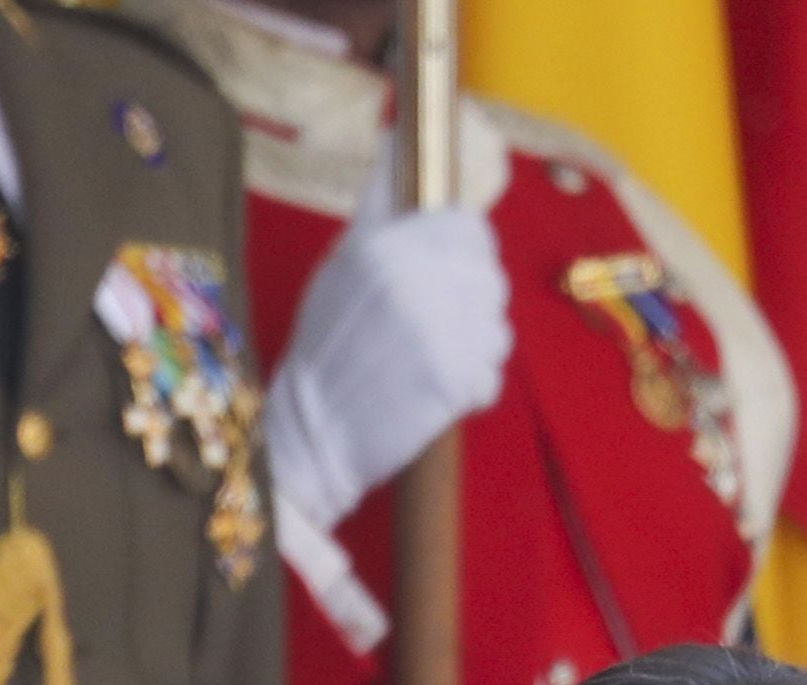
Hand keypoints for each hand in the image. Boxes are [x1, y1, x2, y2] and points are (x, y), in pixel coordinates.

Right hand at [263, 190, 513, 536]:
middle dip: (470, 305)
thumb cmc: (325, 343)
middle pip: (490, 278)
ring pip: (497, 329)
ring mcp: (439, 333)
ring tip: (427, 363)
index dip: (462, 255)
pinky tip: (432, 394)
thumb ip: (381, 200)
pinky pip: (491, 377)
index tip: (439, 281)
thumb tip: (399, 130)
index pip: (470, 229)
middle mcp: (417, 280)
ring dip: (473, 350)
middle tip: (427, 332)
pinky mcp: (454, 383)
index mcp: (389, 243)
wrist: (309, 433)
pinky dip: (470, 391)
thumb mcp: (343, 258)